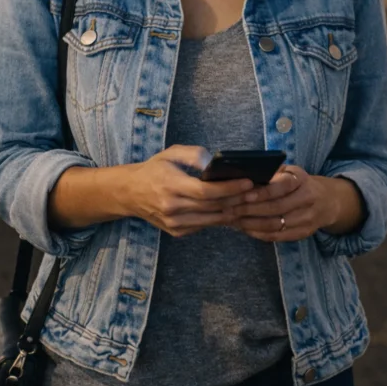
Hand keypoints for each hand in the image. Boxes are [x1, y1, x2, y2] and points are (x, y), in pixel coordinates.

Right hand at [128, 145, 255, 238]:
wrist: (129, 193)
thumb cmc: (154, 170)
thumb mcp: (170, 153)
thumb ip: (193, 154)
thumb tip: (214, 163)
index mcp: (170, 185)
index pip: (206, 191)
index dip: (229, 188)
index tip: (248, 182)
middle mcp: (172, 207)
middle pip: (213, 207)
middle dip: (237, 199)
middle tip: (257, 192)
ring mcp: (174, 223)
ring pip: (212, 220)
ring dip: (233, 211)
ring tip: (249, 201)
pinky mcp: (176, 232)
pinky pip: (204, 226)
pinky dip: (219, 218)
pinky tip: (231, 209)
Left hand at [230, 165, 337, 242]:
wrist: (326, 201)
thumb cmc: (298, 183)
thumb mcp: (289, 171)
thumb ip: (271, 173)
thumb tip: (242, 175)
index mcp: (302, 180)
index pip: (281, 187)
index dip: (262, 192)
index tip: (243, 194)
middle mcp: (307, 199)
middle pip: (276, 208)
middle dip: (249, 209)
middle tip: (228, 209)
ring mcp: (307, 219)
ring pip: (275, 225)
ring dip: (250, 224)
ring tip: (232, 220)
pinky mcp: (303, 233)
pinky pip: (278, 236)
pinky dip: (258, 233)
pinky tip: (244, 228)